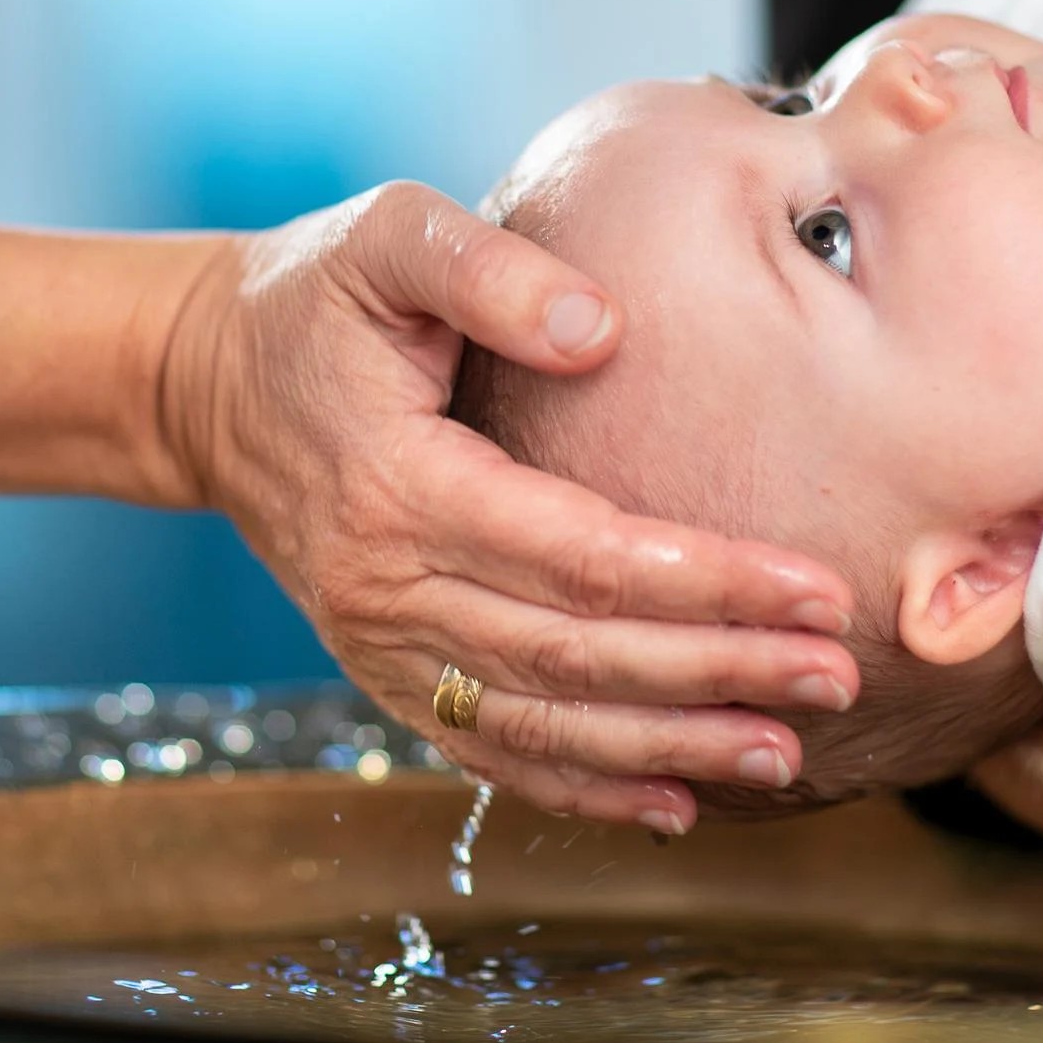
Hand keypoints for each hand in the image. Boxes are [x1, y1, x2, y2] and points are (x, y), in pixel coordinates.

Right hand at [161, 182, 860, 833]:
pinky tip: (675, 803)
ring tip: (785, 753)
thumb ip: (489, 270)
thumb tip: (602, 330)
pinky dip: (582, 787)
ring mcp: (378, 644)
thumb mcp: (386, 238)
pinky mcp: (382, 671)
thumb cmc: (312, 296)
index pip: (581, 555)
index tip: (815, 586)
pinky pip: (488, 749)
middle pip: (576, 656)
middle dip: (717, 672)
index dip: (706, 578)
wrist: (204, 383)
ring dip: (667, 748)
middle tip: (838, 677)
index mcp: (399, 484)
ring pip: (541, 723)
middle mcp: (385, 587)